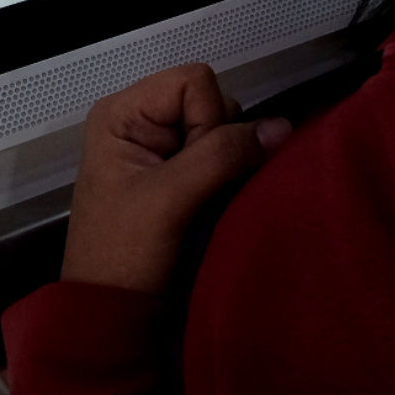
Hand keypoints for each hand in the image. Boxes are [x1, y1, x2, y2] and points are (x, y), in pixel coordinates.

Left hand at [60, 63, 291, 292]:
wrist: (111, 313)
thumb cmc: (125, 253)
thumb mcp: (168, 200)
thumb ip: (221, 156)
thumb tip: (282, 127)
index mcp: (123, 112)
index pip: (194, 81)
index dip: (209, 119)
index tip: (192, 168)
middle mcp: (142, 121)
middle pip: (213, 102)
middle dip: (221, 143)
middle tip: (195, 189)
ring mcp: (162, 150)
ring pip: (224, 132)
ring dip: (229, 165)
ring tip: (204, 202)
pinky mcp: (181, 177)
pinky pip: (223, 159)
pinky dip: (230, 179)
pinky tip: (215, 205)